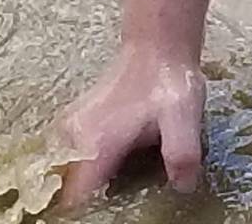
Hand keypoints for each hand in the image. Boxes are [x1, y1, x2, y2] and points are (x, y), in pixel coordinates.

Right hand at [56, 48, 205, 208]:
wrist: (157, 45)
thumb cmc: (168, 83)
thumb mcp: (184, 118)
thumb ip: (181, 156)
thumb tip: (183, 188)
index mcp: (95, 145)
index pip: (73, 199)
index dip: (87, 214)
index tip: (109, 214)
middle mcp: (71, 139)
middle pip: (67, 187)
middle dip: (89, 199)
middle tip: (121, 197)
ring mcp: (69, 129)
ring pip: (68, 172)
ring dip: (88, 183)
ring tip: (120, 182)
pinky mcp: (74, 123)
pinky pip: (71, 157)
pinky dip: (87, 167)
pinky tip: (116, 165)